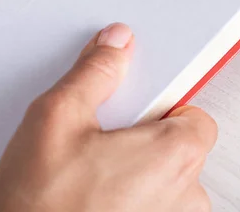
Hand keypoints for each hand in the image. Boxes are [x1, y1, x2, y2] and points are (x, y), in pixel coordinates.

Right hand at [0, 23, 217, 211]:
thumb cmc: (44, 208)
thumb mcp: (58, 118)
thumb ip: (95, 73)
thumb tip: (115, 45)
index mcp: (176, 154)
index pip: (195, 115)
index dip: (163, 106)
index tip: (134, 108)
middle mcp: (185, 195)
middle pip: (180, 148)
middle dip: (145, 139)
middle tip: (103, 141)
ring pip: (166, 183)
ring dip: (138, 174)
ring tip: (93, 173)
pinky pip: (154, 208)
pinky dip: (132, 199)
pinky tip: (94, 197)